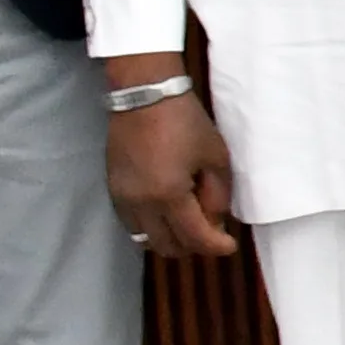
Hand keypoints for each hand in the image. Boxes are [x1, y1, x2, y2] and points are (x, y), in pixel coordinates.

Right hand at [103, 64, 240, 259]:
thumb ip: (218, 194)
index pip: (195, 238)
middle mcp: (141, 204)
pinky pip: (132, 224)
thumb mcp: (215, 157)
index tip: (230, 245)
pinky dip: (152, 227)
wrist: (144, 96)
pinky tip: (167, 214)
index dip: (216, 247)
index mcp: (169, 195)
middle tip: (211, 233)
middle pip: (167, 246)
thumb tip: (216, 221)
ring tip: (189, 224)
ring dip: (170, 239)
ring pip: (146, 239)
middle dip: (193, 246)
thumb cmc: (186, 122)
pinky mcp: (113, 190)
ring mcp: (123, 199)